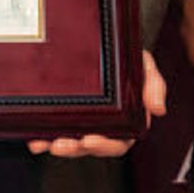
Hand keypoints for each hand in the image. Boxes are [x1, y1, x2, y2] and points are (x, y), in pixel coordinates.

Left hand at [27, 50, 165, 158]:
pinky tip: (34, 139)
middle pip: (91, 146)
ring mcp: (84, 121)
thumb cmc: (130, 59)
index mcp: (127, 122)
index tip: (90, 140)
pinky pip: (55, 129)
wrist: (108, 44)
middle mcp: (105, 126)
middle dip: (76, 148)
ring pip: (72, 141)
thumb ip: (155, 86)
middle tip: (61, 144)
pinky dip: (45, 137)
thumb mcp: (146, 67)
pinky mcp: (67, 115)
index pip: (118, 142)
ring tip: (47, 142)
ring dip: (59, 145)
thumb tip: (158, 110)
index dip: (104, 145)